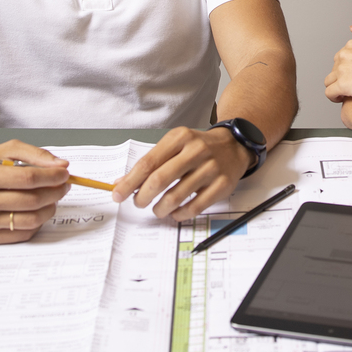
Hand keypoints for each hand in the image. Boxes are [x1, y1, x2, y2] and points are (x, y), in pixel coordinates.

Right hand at [0, 140, 70, 243]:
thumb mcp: (5, 150)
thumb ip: (36, 154)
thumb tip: (62, 166)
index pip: (28, 179)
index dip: (52, 176)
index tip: (64, 173)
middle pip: (32, 201)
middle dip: (56, 192)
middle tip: (64, 185)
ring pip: (31, 220)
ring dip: (50, 208)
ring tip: (52, 197)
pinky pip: (23, 234)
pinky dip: (37, 222)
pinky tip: (36, 209)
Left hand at [112, 126, 252, 220]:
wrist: (234, 146)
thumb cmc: (198, 148)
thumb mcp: (175, 145)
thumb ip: (150, 163)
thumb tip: (122, 183)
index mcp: (180, 138)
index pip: (148, 162)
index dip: (130, 181)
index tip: (118, 194)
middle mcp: (196, 151)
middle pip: (159, 179)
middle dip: (142, 197)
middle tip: (138, 203)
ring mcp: (211, 168)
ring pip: (175, 196)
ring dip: (160, 209)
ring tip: (157, 210)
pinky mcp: (222, 185)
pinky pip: (194, 207)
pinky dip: (179, 214)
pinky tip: (175, 213)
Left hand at [325, 23, 351, 103]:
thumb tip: (351, 28)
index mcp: (351, 45)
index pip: (340, 58)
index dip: (348, 68)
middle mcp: (344, 55)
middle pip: (334, 69)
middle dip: (342, 77)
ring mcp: (342, 70)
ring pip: (329, 81)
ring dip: (336, 87)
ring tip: (347, 94)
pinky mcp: (343, 85)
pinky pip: (329, 93)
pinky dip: (333, 97)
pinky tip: (343, 99)